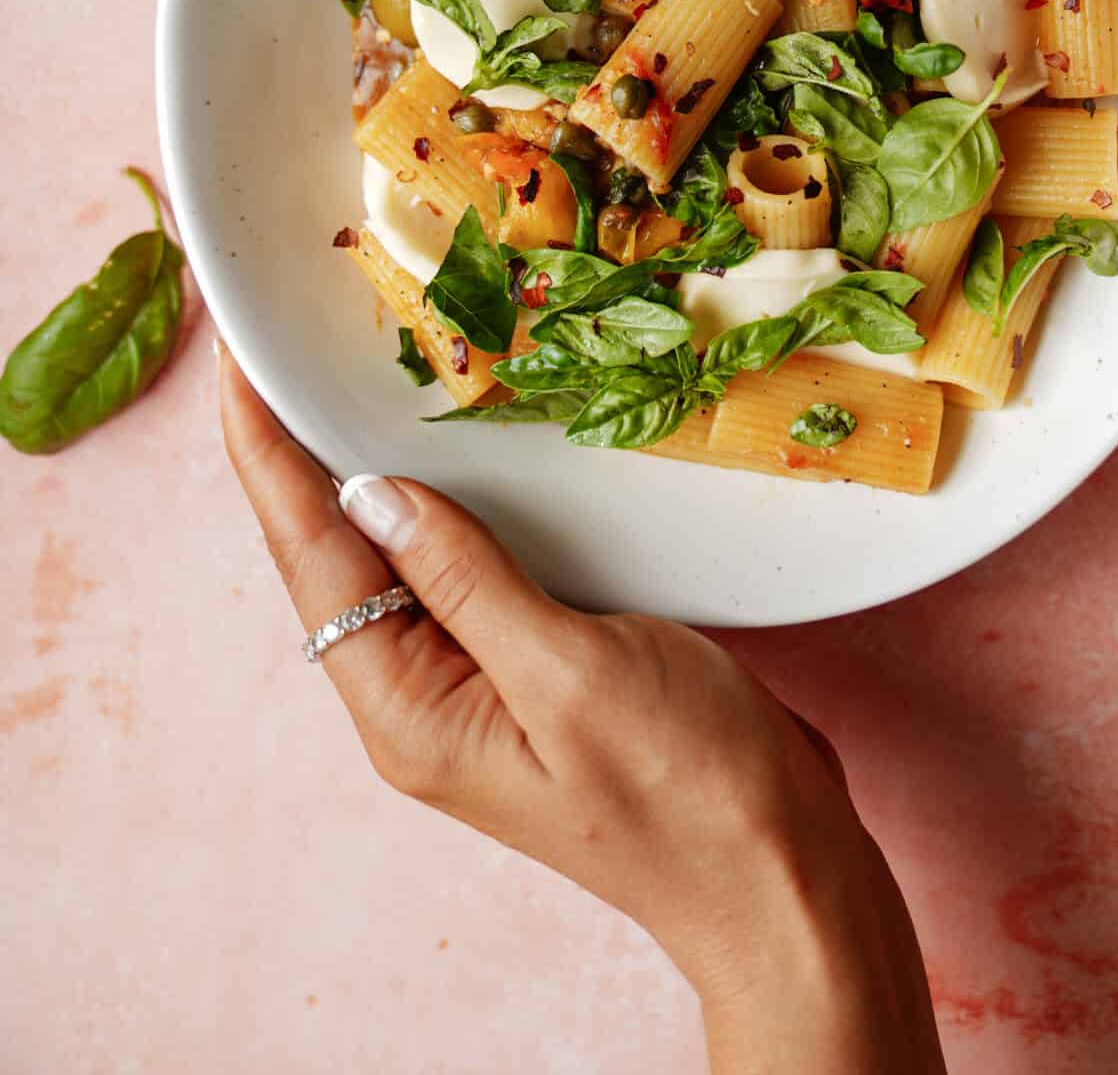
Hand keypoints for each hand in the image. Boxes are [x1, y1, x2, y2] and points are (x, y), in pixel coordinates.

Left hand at [218, 351, 943, 1073]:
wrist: (782, 876)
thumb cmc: (686, 793)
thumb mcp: (571, 676)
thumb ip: (468, 581)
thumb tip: (368, 493)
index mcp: (410, 711)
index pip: (311, 560)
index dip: (267, 455)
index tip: (237, 361)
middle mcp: (427, 698)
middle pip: (337, 556)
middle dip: (303, 450)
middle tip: (283, 340)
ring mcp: (482, 683)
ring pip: (404, 556)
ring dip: (376, 468)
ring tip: (345, 371)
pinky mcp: (541, 662)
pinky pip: (471, 567)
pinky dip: (458, 500)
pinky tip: (462, 450)